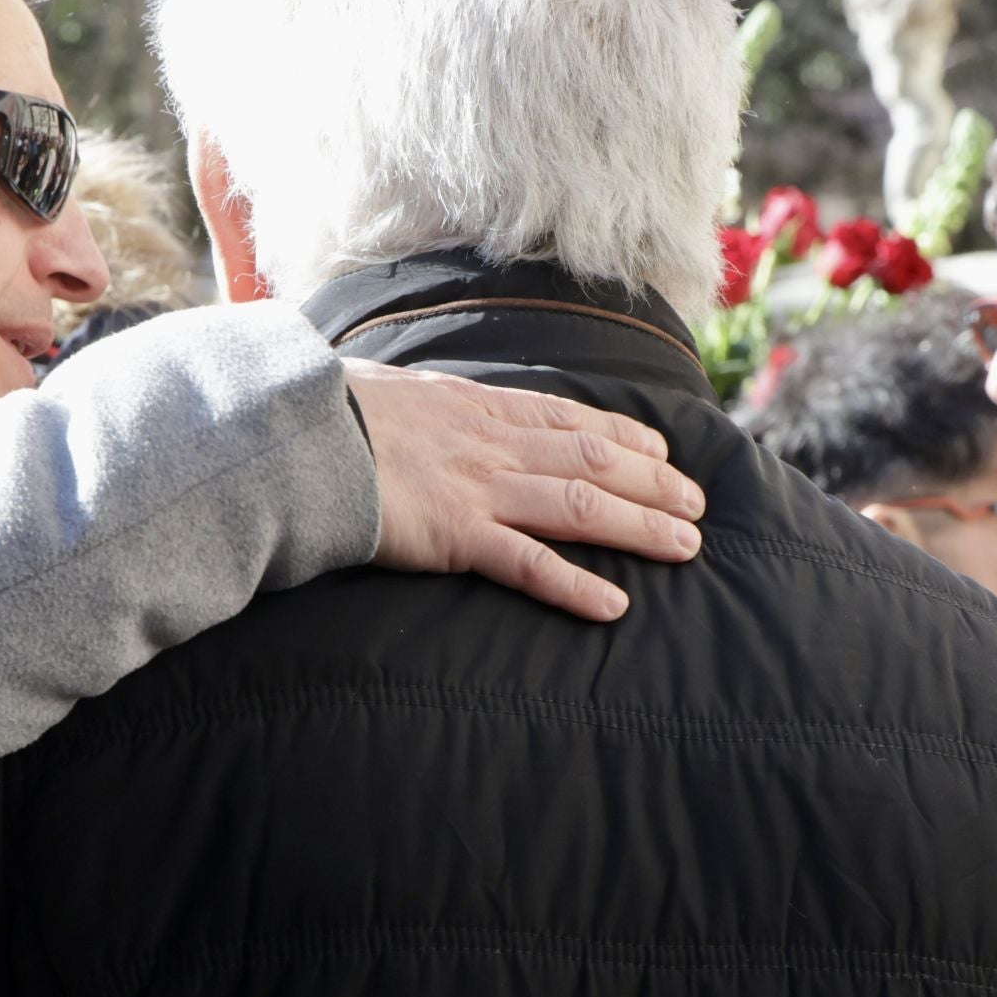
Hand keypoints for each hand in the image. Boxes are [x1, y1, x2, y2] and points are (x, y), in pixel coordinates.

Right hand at [343, 360, 704, 621]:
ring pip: (581, 505)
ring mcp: (480, 488)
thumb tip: (427, 410)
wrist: (299, 436)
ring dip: (640, 527)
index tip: (662, 454)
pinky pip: (529, 564)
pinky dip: (575, 585)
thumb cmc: (333, 413)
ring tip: (686, 547)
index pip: (570, 418)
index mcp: (478, 406)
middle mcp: (492, 444)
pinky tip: (612, 606)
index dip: (625, 437)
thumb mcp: (393, 391)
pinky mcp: (457, 535)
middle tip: (697, 506)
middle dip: (654, 484)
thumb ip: (427, 407)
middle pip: (594, 460)